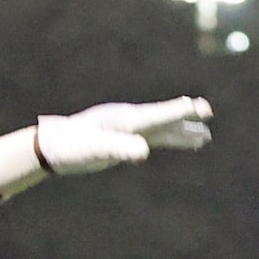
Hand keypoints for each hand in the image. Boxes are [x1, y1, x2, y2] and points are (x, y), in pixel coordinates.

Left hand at [36, 97, 212, 173]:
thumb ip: (118, 148)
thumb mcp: (93, 150)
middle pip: (163, 117)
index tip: (197, 106)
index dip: (177, 112)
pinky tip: (178, 146)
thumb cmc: (69, 146)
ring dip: (182, 132)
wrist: (51, 146)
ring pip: (162, 129)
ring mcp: (128, 129)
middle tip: (207, 110)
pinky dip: (169, 141)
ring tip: (205, 137)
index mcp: (122, 120)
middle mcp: (128, 120)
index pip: (155, 115)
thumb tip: (143, 153)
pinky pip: (153, 138)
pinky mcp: (124, 139)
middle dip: (184, 115)